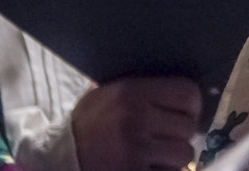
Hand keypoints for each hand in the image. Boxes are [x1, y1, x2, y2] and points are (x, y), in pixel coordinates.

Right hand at [72, 76, 202, 170]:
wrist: (56, 159)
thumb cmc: (86, 125)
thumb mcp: (106, 95)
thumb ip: (140, 89)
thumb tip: (180, 86)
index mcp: (131, 92)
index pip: (187, 94)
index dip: (193, 106)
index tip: (187, 114)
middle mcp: (135, 118)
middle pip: (188, 127)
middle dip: (182, 135)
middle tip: (169, 138)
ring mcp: (135, 149)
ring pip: (184, 153)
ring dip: (176, 158)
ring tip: (159, 155)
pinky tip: (149, 167)